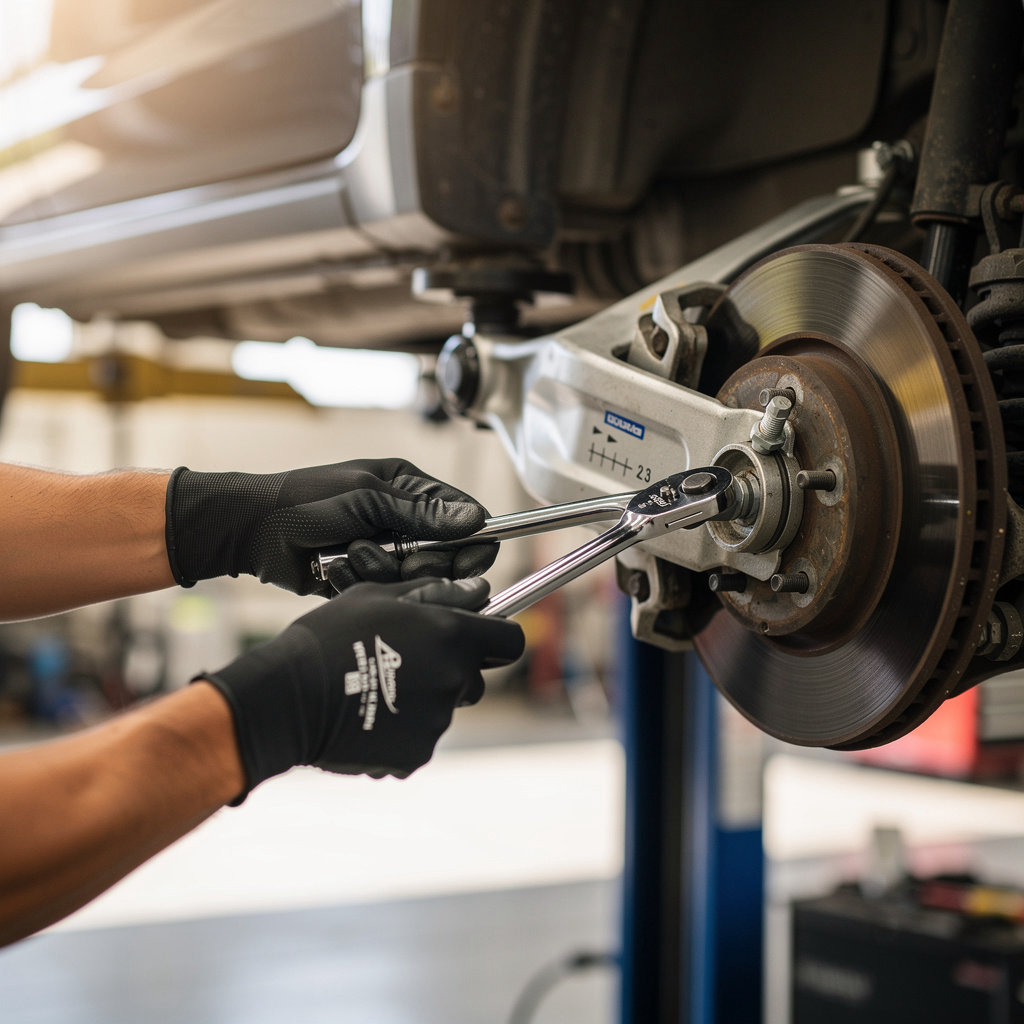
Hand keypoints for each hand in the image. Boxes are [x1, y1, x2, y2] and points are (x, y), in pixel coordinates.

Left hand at [165, 459, 497, 595]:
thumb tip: (476, 519)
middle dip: (423, 563)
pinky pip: (386, 593)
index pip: (463, 516)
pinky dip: (364, 583)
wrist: (253, 531)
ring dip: (384, 571)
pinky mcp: (368, 577)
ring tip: (351, 555)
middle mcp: (403, 521)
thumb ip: (421, 512)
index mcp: (409, 488)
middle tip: (401, 561)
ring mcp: (386, 551)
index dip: (471, 541)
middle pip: (447, 556)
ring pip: (416, 580)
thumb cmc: (304, 501)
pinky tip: (338, 569)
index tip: (469, 560)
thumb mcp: (366, 499)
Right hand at [199, 577, 523, 798]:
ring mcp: (437, 721)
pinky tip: (366, 717)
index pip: (509, 641)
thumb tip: (477, 589)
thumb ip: (435, 593)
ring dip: (422, 700)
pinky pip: (420, 739)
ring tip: (374, 690)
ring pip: (443, 709)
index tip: (479, 638)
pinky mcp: (418, 754)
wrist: (289, 697)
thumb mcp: (379, 597)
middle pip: (474, 679)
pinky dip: (401, 731)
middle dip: (451, 670)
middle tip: (405, 662)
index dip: (496, 637)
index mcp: (451, 635)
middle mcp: (453, 679)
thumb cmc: (330, 636)